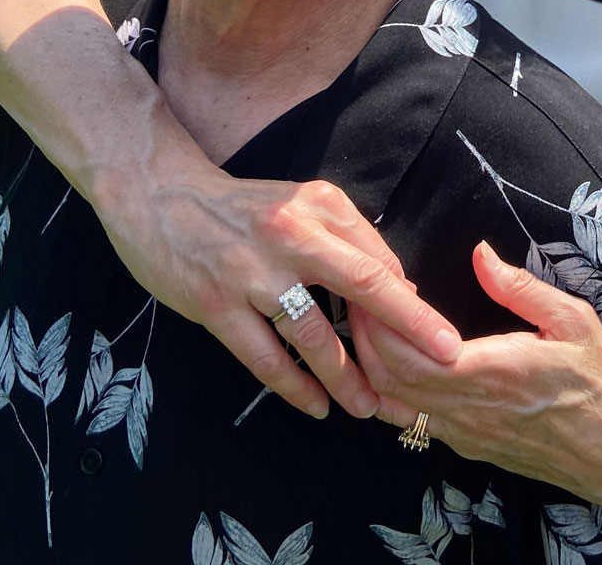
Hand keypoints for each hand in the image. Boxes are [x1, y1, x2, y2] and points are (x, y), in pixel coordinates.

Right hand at [96, 147, 460, 419]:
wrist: (159, 195)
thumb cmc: (242, 206)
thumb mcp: (302, 202)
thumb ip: (349, 237)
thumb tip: (400, 282)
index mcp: (319, 207)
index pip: (379, 260)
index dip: (412, 303)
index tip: (441, 336)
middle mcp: (291, 235)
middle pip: (364, 287)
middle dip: (408, 330)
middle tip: (442, 363)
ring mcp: (252, 273)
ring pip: (313, 335)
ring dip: (346, 376)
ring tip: (370, 406)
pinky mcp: (216, 305)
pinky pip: (264, 357)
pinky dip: (293, 386)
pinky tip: (315, 406)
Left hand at [350, 242, 601, 504]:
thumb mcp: (573, 322)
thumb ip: (520, 288)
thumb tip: (480, 253)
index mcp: (492, 373)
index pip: (408, 354)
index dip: (379, 323)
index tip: (373, 288)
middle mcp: (469, 411)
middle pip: (389, 381)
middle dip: (364, 340)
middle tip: (360, 301)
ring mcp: (466, 435)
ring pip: (395, 407)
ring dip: (373, 369)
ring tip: (369, 329)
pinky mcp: (470, 448)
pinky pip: (415, 423)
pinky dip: (393, 393)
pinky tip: (396, 365)